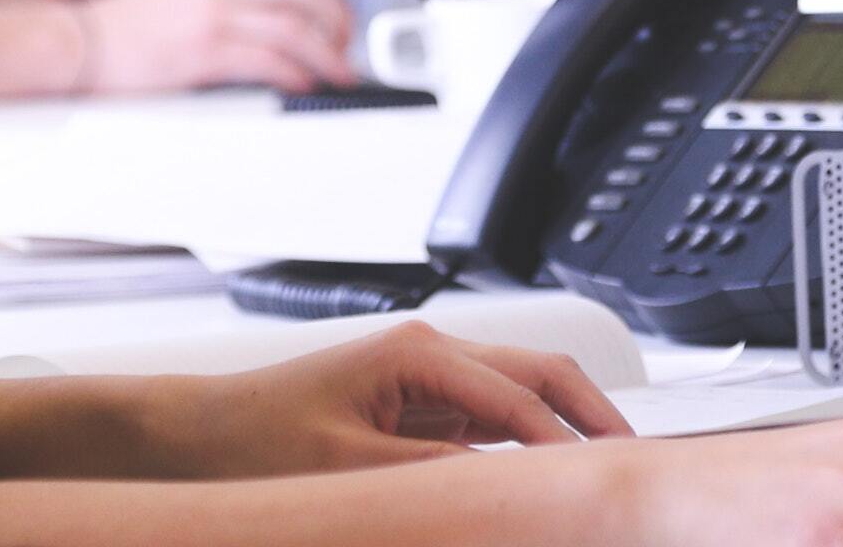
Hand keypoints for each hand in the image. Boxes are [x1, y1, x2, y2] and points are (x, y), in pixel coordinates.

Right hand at [77, 0, 356, 92]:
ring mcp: (212, 18)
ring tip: (334, 75)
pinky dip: (295, 74)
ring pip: (294, 28)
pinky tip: (300, 84)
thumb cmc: (120, 27)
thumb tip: (263, 21)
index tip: (339, 17)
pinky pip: (268, 60)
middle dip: (337, 19)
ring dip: (326, 55)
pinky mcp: (202, 53)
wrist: (78, 42)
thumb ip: (221, 0)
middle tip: (344, 47)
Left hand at [159, 318, 635, 476]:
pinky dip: (531, 446)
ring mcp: (429, 378)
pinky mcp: (420, 406)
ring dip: (569, 427)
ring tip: (613, 473)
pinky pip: (494, 421)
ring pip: (525, 392)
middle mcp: (431, 355)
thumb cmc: (256, 440)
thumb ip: (430, 474)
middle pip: (541, 374)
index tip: (606, 488)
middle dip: (595, 415)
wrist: (200, 434)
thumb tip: (505, 486)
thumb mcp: (346, 469)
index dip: (570, 448)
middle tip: (642, 466)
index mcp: (417, 355)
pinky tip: (551, 480)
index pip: (521, 402)